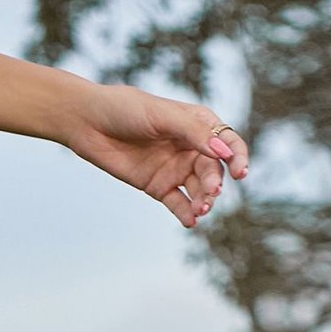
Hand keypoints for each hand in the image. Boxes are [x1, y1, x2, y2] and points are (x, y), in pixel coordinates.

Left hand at [66, 82, 249, 228]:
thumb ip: (193, 133)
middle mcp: (190, 147)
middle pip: (213, 170)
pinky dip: (185, 212)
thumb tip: (224, 152)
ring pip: (198, 189)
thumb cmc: (127, 110)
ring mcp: (174, 168)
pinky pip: (177, 203)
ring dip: (203, 201)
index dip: (238, 156)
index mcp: (198, 124)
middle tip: (210, 193)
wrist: (90, 123)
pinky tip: (190, 221)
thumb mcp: (163, 117)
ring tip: (200, 210)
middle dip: (215, 183)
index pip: (227, 142)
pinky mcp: (157, 186)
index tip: (240, 172)